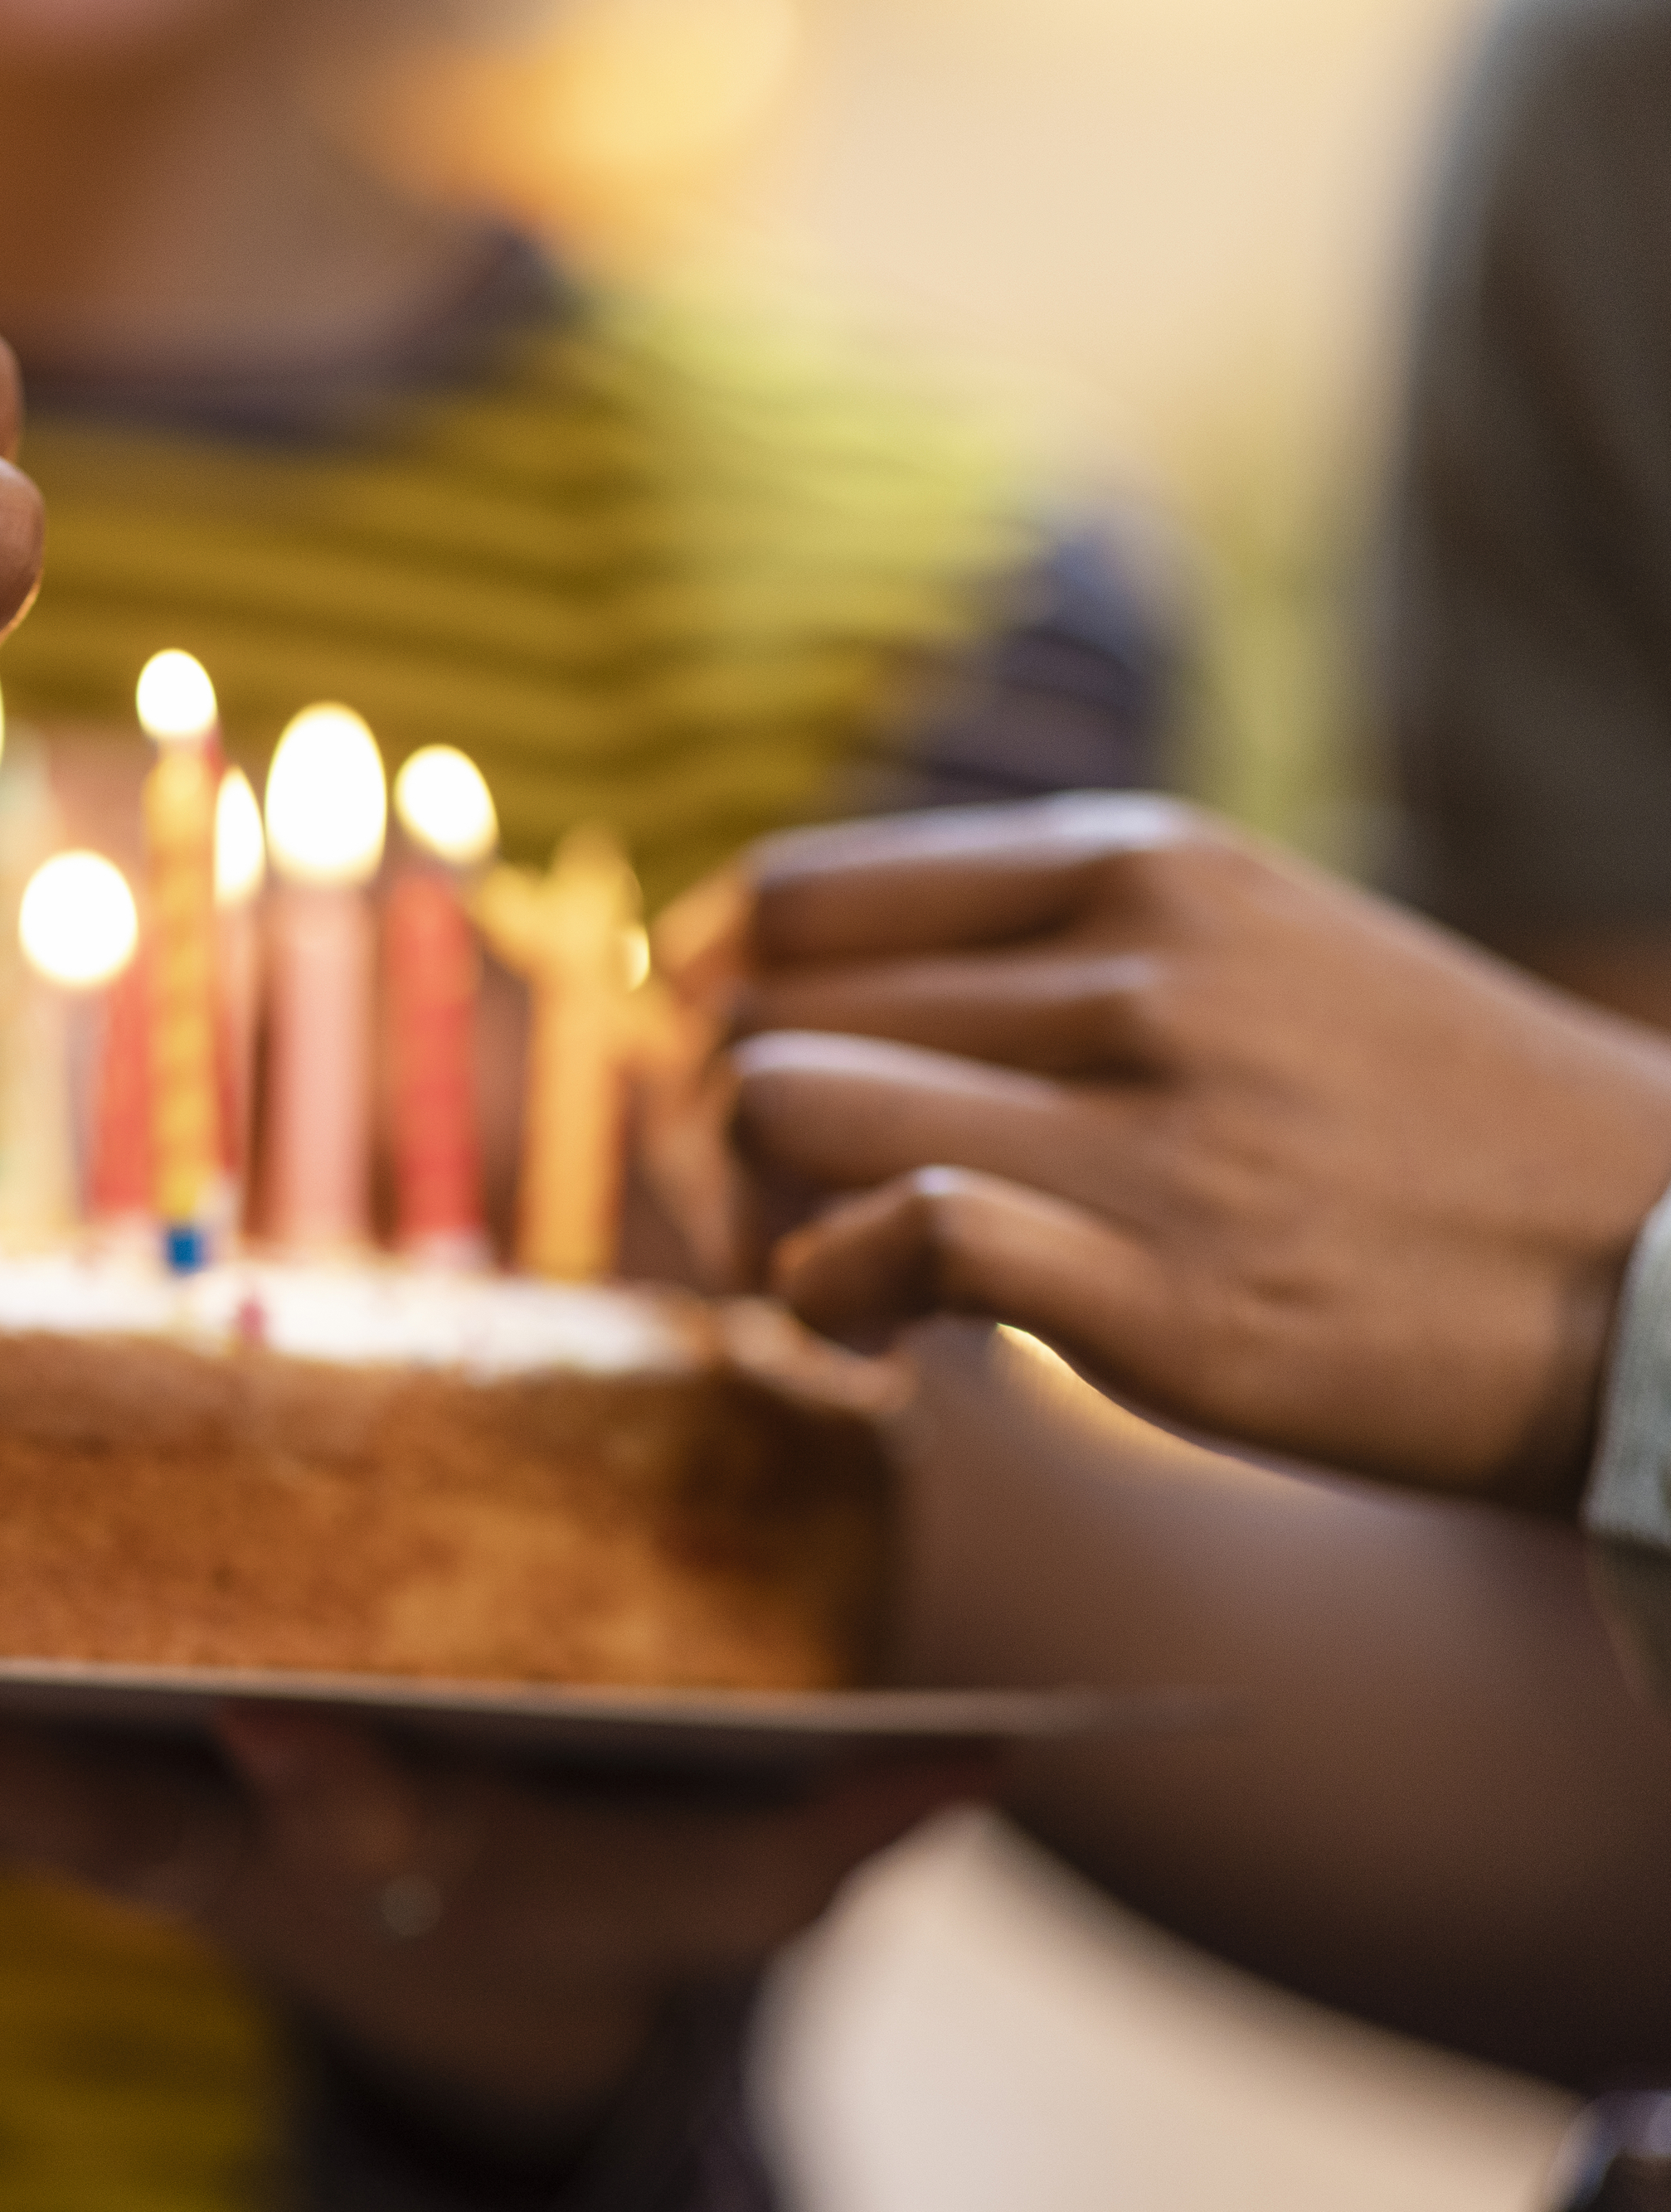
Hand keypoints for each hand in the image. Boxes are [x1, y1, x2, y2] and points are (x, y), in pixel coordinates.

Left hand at [0, 1701, 973, 2169]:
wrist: (498, 1938)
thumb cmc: (639, 1850)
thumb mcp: (764, 1848)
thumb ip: (857, 1803)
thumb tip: (994, 1745)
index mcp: (423, 1841)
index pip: (380, 1825)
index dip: (343, 1794)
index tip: (298, 1740)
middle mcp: (246, 1847)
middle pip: (82, 1824)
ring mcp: (138, 1836)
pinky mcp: (70, 1805)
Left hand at [732, 794, 1670, 1508]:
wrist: (1663, 1272)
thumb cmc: (1417, 1127)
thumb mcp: (1247, 956)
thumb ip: (1043, 951)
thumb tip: (792, 973)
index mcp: (1142, 869)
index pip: (799, 893)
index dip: (713, 994)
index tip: (719, 1075)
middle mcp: (1134, 972)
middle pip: (769, 1005)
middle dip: (721, 1116)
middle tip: (772, 1206)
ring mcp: (1150, 1125)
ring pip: (787, 1102)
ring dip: (754, 1207)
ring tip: (821, 1269)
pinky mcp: (1166, 1287)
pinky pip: (896, 1241)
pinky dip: (830, 1293)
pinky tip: (873, 1333)